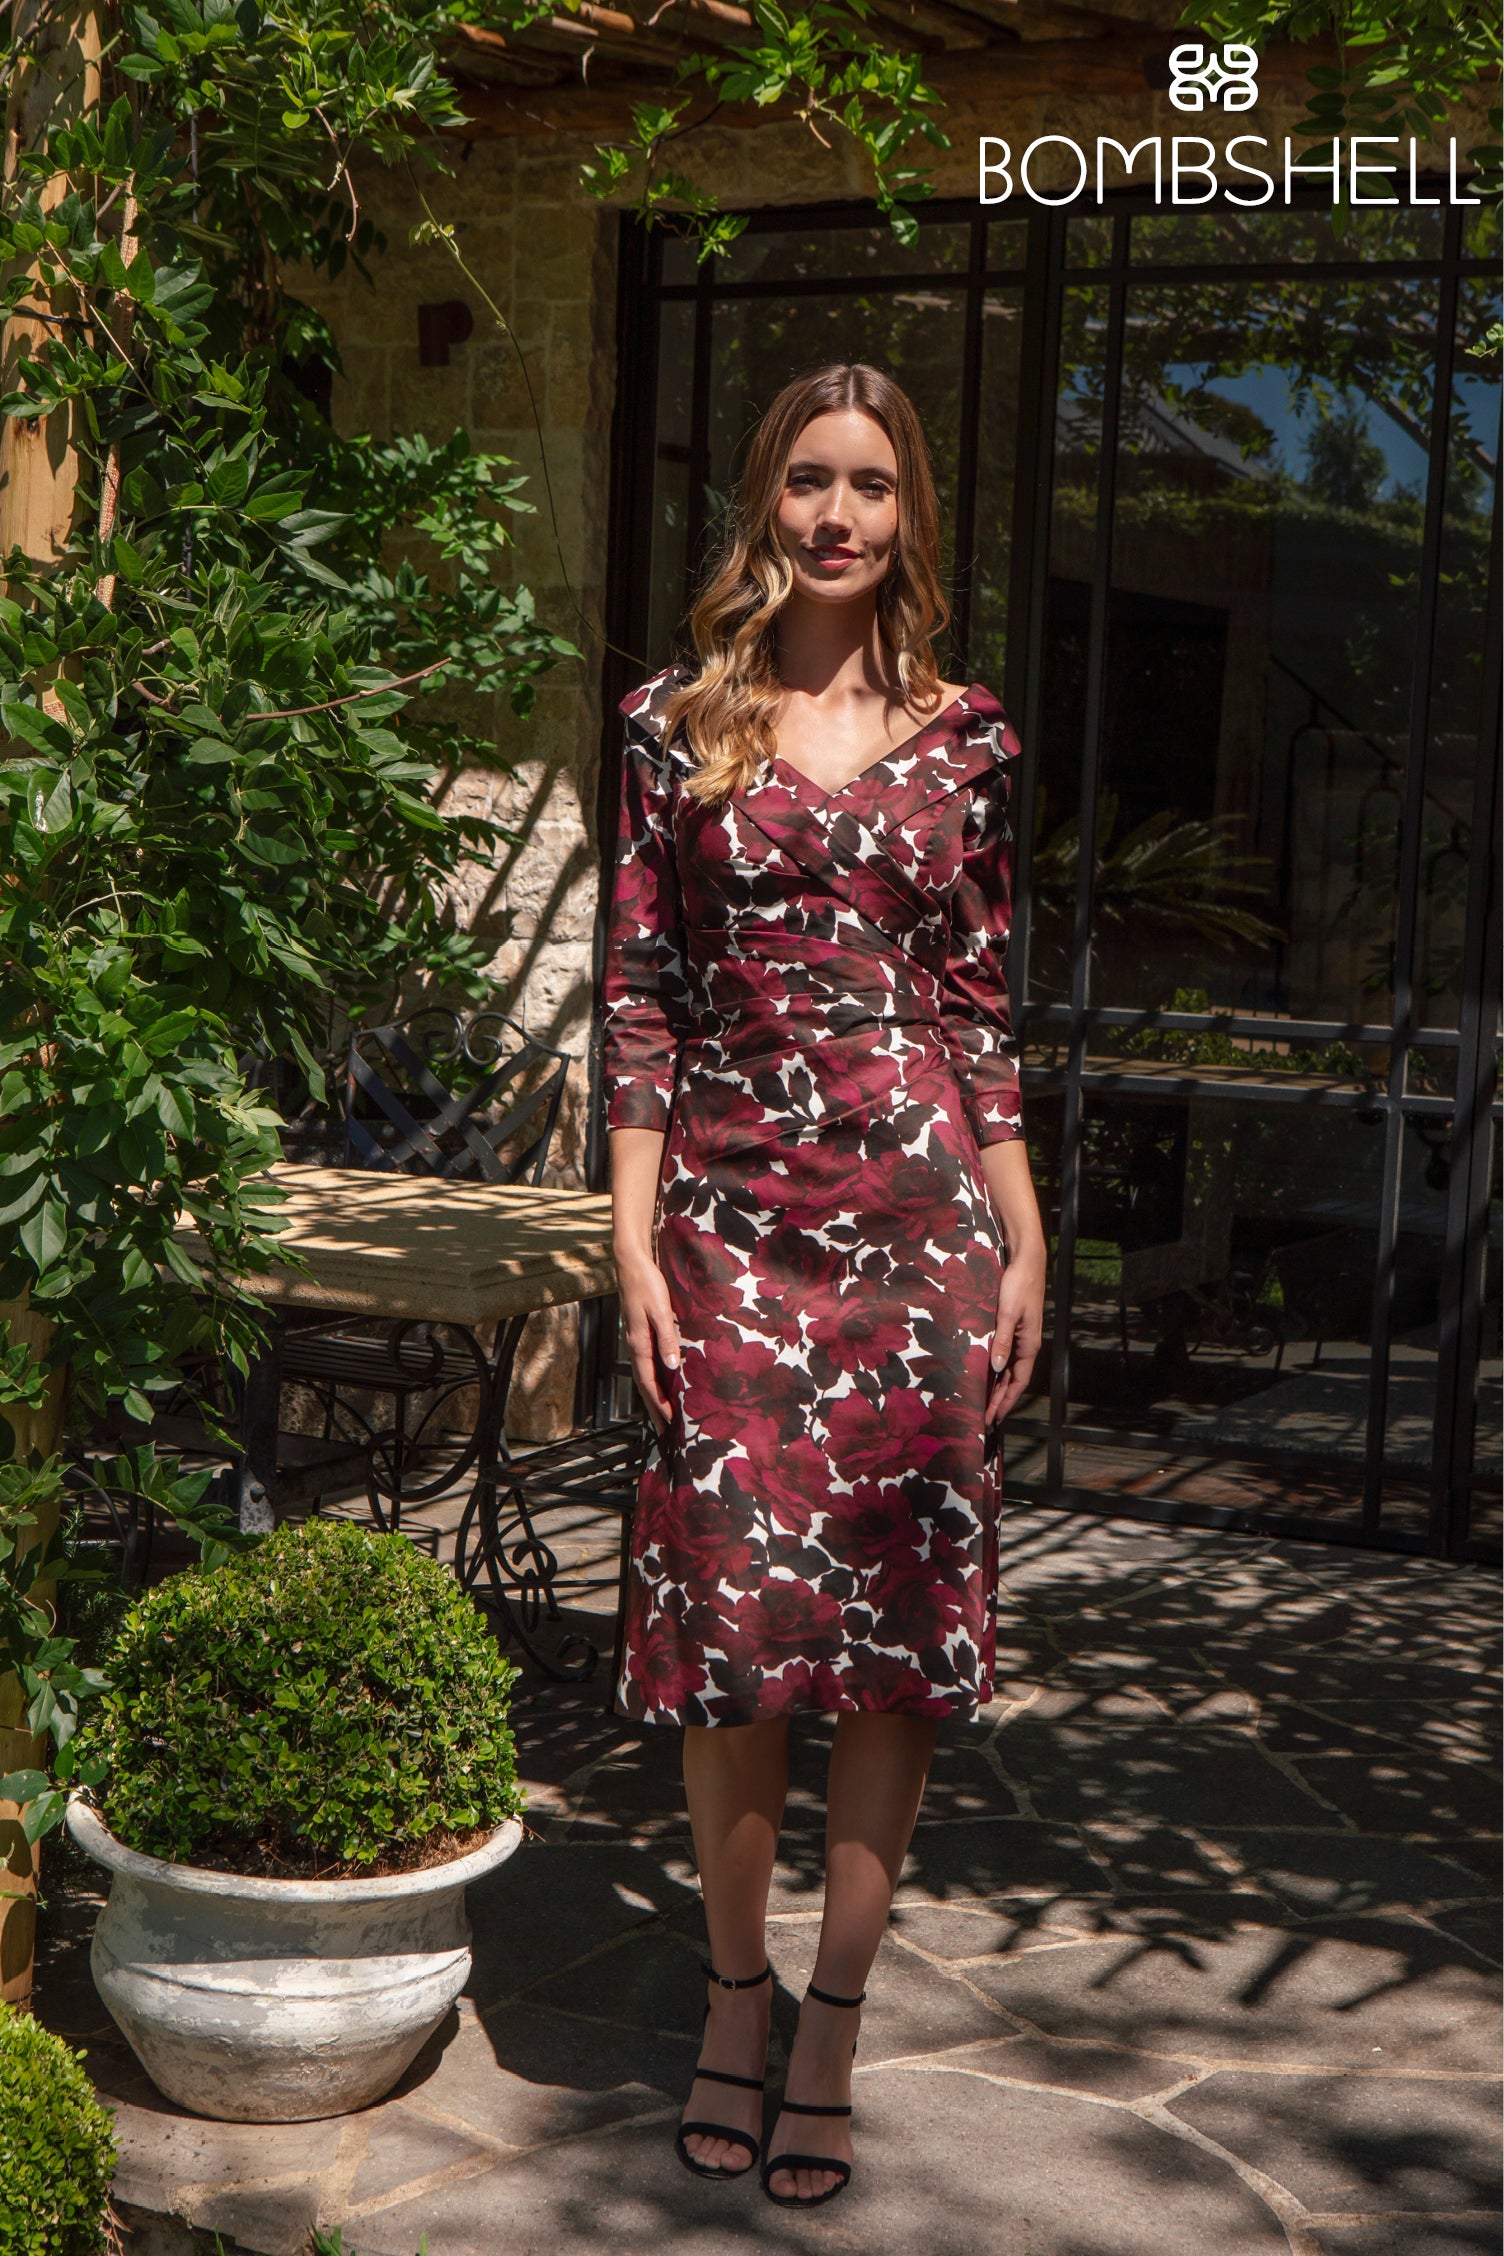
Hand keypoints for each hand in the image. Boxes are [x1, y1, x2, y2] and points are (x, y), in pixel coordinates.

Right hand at [617, 1247, 681, 1434]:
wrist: (631, 1262)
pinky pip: (647, 1363)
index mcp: (639, 1344)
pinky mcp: (639, 1332)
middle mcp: (635, 1345)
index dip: (659, 1404)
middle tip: (665, 1430)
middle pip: (644, 1384)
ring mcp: (635, 1340)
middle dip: (654, 1408)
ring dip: (654, 1395)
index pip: (648, 1383)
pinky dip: (654, 1378)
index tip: (670, 1423)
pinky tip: (662, 1380)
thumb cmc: (647, 1284)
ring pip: (645, 1375)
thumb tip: (672, 1368)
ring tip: (664, 1412)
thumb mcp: (660, 1310)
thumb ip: (667, 1338)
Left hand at [986, 1254, 1043, 1424]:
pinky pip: (1006, 1356)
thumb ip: (1002, 1340)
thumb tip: (998, 1367)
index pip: (1018, 1381)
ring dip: (998, 1387)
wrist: (1026, 1261)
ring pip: (1009, 1369)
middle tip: (985, 1418)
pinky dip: (997, 1369)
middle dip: (1000, 1399)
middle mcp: (1026, 1344)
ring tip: (985, 1402)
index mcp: (1029, 1344)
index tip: (994, 1417)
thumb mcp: (1007, 1313)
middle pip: (1013, 1379)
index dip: (1006, 1401)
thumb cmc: (1018, 1285)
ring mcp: (1021, 1336)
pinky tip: (987, 1374)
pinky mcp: (1014, 1327)